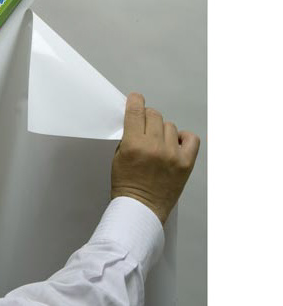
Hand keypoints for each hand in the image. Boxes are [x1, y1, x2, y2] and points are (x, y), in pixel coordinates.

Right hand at [111, 92, 199, 224]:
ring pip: (169, 125)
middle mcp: (154, 147)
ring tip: (158, 144)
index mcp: (133, 144)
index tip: (135, 99)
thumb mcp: (118, 157)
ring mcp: (172, 155)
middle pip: (154, 114)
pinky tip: (174, 145)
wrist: (141, 210)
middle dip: (147, 118)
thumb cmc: (127, 186)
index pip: (135, 110)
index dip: (135, 100)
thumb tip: (136, 120)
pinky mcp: (186, 163)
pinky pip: (191, 138)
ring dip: (162, 131)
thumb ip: (128, 137)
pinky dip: (183, 138)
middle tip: (145, 128)